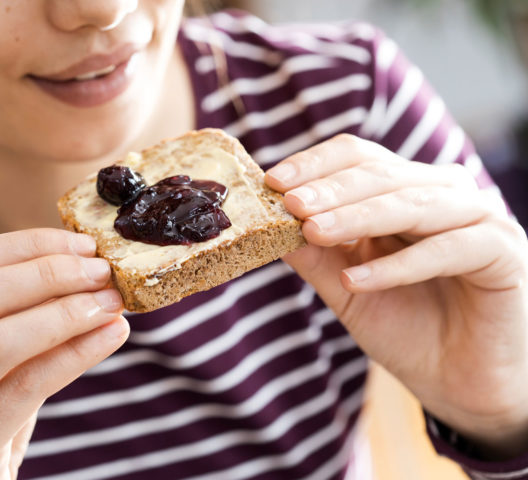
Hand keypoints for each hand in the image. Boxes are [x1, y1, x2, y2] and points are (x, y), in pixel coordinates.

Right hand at [0, 229, 128, 478]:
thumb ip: (19, 317)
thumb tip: (87, 271)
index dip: (29, 246)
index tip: (82, 245)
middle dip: (48, 275)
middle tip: (102, 271)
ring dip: (64, 314)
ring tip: (111, 305)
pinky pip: (24, 387)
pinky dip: (75, 355)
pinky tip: (110, 337)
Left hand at [266, 134, 527, 458]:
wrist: (459, 382)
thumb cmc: (404, 327)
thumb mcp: (345, 288)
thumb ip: (313, 255)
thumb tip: (264, 224)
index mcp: (404, 190)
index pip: (357, 158)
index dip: (314, 165)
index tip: (272, 182)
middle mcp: (442, 192)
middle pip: (381, 174)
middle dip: (330, 190)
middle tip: (291, 205)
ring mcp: (476, 217)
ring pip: (412, 204)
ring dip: (358, 218)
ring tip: (314, 232)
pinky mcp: (502, 252)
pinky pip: (447, 248)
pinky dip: (398, 264)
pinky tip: (357, 279)